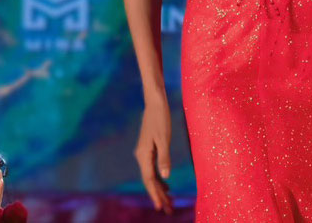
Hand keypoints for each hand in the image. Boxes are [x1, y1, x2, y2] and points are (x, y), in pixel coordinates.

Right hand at [135, 98, 172, 213]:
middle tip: (168, 210)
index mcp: (144, 154)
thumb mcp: (164, 139)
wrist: (155, 103)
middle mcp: (141, 155)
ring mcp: (145, 152)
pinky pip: (153, 168)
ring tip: (169, 202)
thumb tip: (166, 177)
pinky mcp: (149, 149)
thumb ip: (165, 158)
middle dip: (159, 195)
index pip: (149, 179)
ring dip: (160, 188)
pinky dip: (160, 178)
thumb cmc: (160, 119)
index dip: (155, 194)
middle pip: (149, 180)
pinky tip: (167, 185)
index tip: (161, 207)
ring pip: (151, 175)